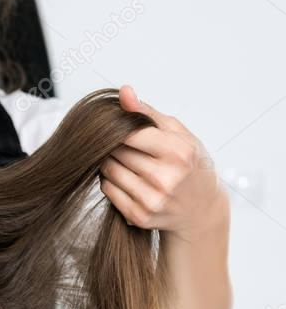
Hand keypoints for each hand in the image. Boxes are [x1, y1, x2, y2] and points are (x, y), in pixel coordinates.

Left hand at [99, 85, 229, 241]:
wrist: (200, 209)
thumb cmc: (189, 165)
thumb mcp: (178, 134)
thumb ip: (148, 113)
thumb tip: (123, 92)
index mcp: (178, 153)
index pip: (129, 134)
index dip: (120, 128)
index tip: (119, 127)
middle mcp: (165, 178)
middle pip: (117, 152)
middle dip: (115, 146)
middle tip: (125, 146)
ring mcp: (151, 200)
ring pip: (108, 171)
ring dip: (110, 162)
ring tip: (126, 161)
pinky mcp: (139, 216)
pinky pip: (108, 190)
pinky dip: (110, 181)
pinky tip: (125, 178)